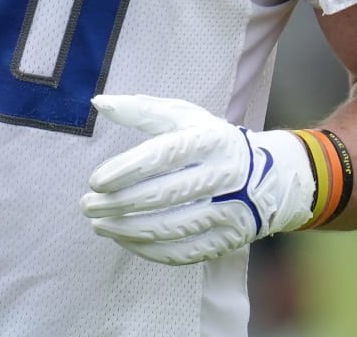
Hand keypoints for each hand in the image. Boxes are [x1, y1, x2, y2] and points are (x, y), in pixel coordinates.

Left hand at [81, 93, 323, 265]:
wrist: (270, 178)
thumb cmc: (212, 143)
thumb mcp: (185, 118)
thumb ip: (142, 110)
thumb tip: (99, 103)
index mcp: (211, 141)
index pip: (164, 155)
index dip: (127, 169)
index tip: (95, 180)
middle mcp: (223, 176)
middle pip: (164, 195)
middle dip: (118, 203)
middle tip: (86, 204)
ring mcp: (228, 212)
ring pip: (170, 228)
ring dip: (126, 229)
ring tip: (97, 223)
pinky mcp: (226, 241)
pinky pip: (182, 252)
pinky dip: (146, 249)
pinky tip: (123, 239)